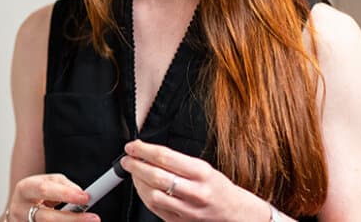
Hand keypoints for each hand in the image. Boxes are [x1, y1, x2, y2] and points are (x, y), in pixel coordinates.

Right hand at [6, 174, 99, 221]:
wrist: (21, 209)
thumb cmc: (36, 194)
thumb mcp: (47, 182)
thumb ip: (64, 186)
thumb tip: (81, 195)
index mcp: (24, 190)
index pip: (44, 190)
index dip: (65, 194)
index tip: (85, 197)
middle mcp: (20, 210)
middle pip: (47, 218)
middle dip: (73, 219)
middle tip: (94, 218)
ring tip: (89, 221)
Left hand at [122, 140, 269, 220]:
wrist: (233, 211)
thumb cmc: (216, 186)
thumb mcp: (203, 167)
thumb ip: (176, 161)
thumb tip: (148, 153)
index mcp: (202, 173)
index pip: (165, 157)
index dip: (143, 150)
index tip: (133, 146)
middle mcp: (196, 192)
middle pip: (156, 176)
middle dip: (135, 166)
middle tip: (127, 160)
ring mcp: (188, 209)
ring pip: (153, 195)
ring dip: (137, 182)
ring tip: (133, 173)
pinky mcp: (180, 221)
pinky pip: (155, 208)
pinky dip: (144, 196)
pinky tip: (142, 188)